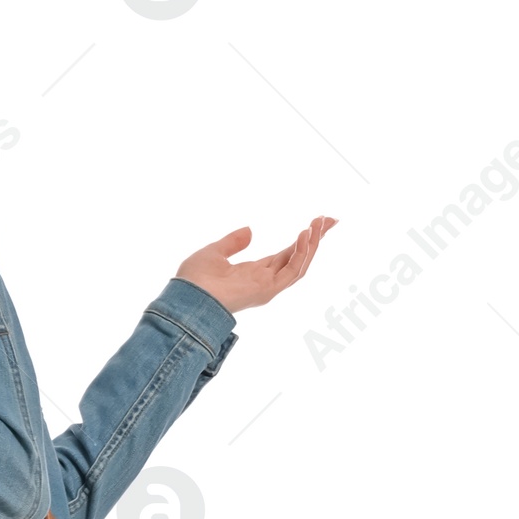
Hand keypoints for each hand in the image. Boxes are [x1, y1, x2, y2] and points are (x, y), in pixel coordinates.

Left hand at [175, 217, 336, 314]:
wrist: (186, 298)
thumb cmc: (193, 280)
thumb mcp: (214, 252)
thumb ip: (233, 242)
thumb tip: (250, 230)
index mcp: (254, 273)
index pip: (285, 255)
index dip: (302, 240)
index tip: (317, 222)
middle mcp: (264, 281)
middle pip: (298, 258)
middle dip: (316, 238)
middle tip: (331, 219)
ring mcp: (268, 287)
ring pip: (300, 264)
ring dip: (312, 243)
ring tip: (321, 222)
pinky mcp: (268, 290)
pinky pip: (292, 271)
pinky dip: (301, 253)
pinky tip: (305, 235)